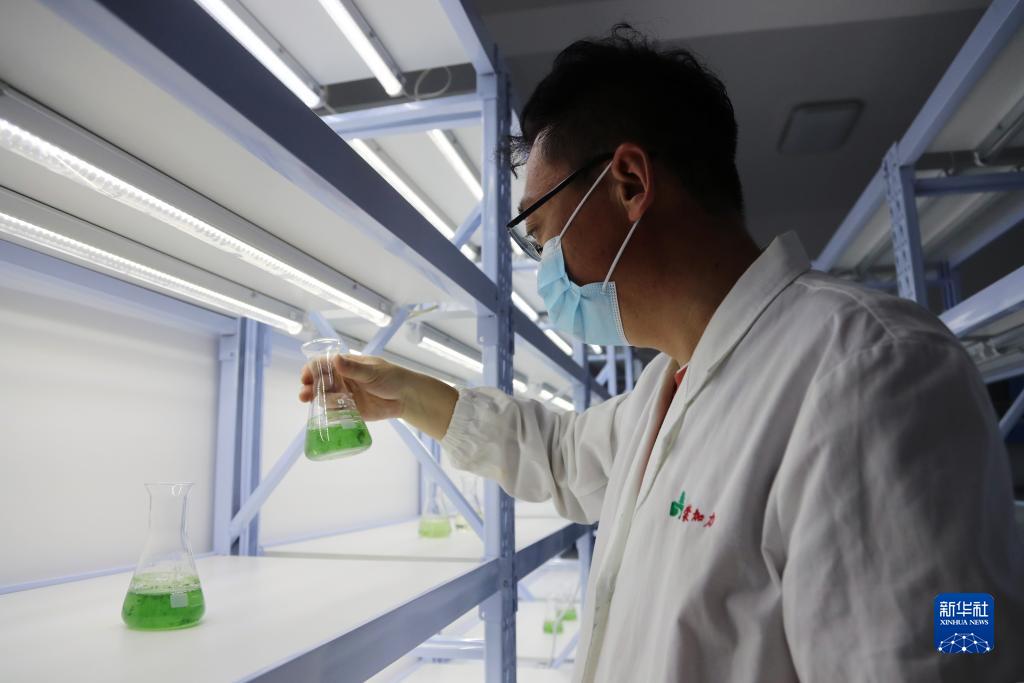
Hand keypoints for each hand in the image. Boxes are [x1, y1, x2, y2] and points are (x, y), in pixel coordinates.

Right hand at [299, 354, 458, 439]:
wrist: (406, 397)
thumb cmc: (391, 378)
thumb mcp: (372, 371)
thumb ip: (354, 368)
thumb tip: (336, 359)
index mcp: (345, 366)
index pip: (323, 365)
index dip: (312, 370)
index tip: (306, 376)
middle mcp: (342, 380)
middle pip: (320, 383)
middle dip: (310, 387)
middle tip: (305, 394)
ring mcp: (345, 396)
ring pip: (325, 398)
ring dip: (317, 400)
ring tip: (311, 402)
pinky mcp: (350, 411)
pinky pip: (335, 413)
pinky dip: (328, 414)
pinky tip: (325, 415)